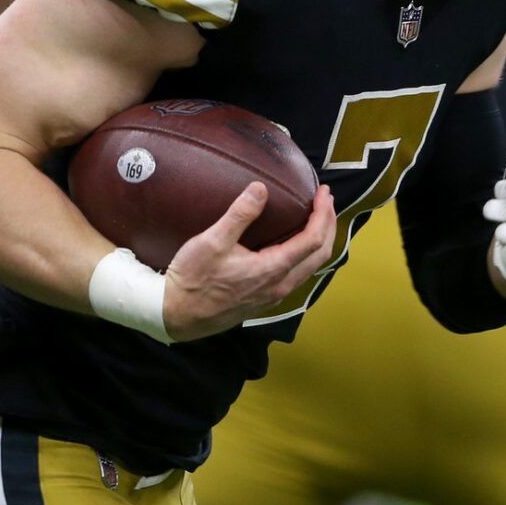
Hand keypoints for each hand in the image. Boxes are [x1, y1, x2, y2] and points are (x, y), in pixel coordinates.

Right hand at [161, 182, 334, 340]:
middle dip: (329, 224)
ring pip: (311, 266)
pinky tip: (295, 242)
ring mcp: (274, 295)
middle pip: (321, 254)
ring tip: (317, 216)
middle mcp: (280, 285)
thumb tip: (261, 188)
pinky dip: (306, 253)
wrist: (176, 316)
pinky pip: (298, 274)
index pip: (313, 240)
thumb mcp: (212, 242)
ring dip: (320, 240)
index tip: (323, 192)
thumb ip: (239, 215)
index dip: (323, 214)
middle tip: (326, 199)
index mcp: (272, 270)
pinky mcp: (265, 299)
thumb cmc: (192, 280)